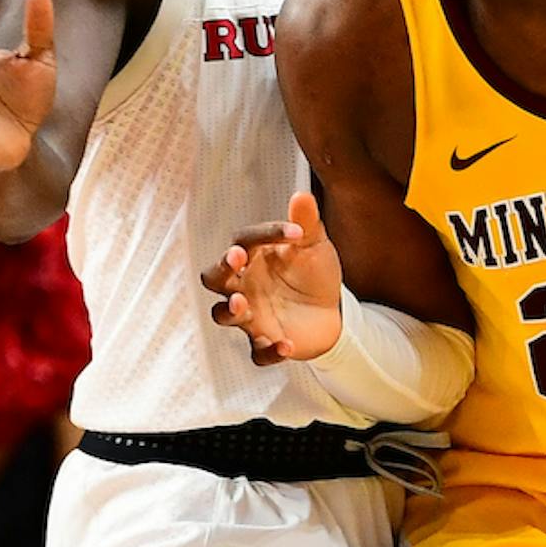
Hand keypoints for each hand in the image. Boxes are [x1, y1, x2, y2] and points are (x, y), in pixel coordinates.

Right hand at [202, 190, 346, 363]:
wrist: (332, 311)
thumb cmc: (314, 273)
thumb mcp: (315, 247)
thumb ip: (307, 225)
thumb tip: (302, 195)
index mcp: (252, 258)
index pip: (245, 239)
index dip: (266, 234)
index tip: (296, 234)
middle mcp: (243, 285)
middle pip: (213, 277)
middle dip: (221, 269)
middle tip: (236, 260)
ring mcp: (251, 315)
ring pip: (222, 315)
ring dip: (230, 310)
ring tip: (244, 304)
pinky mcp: (263, 341)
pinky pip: (256, 351)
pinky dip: (268, 351)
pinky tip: (286, 345)